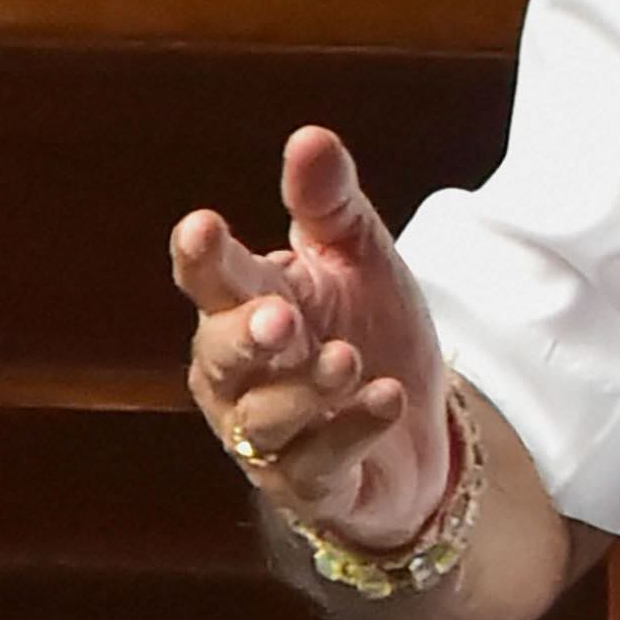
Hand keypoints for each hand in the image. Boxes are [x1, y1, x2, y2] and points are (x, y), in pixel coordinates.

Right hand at [171, 124, 453, 550]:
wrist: (418, 429)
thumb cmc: (367, 329)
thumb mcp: (357, 258)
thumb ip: (329, 204)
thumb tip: (311, 136)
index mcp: (245, 305)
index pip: (211, 279)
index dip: (203, 257)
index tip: (201, 227)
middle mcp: (241, 376)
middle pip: (221, 355)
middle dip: (245, 336)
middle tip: (280, 316)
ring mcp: (270, 437)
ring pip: (266, 417)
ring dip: (304, 389)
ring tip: (346, 359)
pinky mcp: (312, 484)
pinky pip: (319, 463)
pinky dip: (351, 431)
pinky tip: (386, 398)